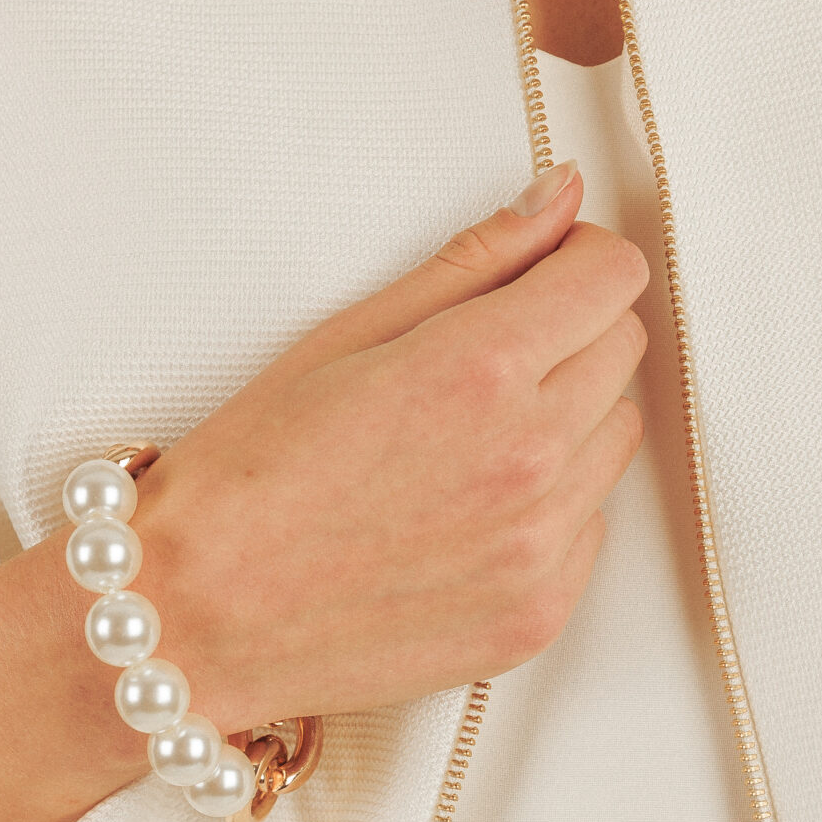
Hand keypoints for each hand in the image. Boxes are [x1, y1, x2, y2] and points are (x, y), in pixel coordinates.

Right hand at [0, 164, 645, 821]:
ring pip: (615, 441)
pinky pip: (588, 529)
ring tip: (458, 450)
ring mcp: (541, 545)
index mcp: (482, 369)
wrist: (198, 619)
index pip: (613, 275)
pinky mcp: (538, 614)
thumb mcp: (344, 337)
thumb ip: (471, 262)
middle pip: (623, 351)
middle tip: (475, 368)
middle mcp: (530, 458)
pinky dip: (546, 513)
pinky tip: (460, 516)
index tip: (536, 277)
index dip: (574, 262)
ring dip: (564, 426)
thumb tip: (558, 202)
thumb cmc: (246, 480)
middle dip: (567, 338)